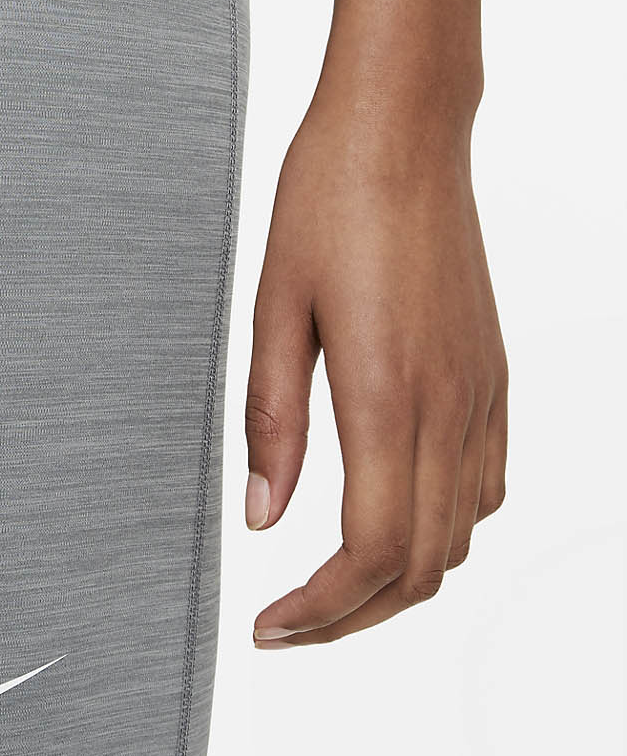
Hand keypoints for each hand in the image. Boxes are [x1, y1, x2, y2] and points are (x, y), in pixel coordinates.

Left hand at [241, 83, 507, 645]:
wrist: (402, 131)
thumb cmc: (329, 199)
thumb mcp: (274, 306)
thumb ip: (272, 419)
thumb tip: (263, 514)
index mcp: (386, 392)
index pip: (370, 550)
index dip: (320, 610)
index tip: (269, 624)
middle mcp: (449, 405)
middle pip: (422, 565)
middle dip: (354, 615)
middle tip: (288, 621)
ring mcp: (481, 391)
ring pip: (462, 533)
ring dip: (399, 578)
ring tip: (330, 580)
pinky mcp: (492, 373)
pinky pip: (485, 483)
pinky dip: (441, 526)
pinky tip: (389, 509)